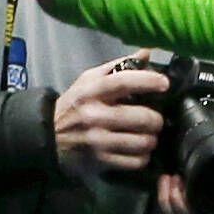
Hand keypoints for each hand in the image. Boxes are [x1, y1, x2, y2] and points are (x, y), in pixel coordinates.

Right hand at [48, 56, 165, 180]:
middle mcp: (94, 116)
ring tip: (148, 135)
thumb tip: (147, 52)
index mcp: (92, 91)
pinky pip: (136, 161)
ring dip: (152, 139)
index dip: (149, 81)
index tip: (164, 84)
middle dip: (156, 119)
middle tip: (155, 119)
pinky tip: (138, 150)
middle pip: (143, 117)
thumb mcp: (89, 80)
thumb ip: (118, 66)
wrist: (48, 136)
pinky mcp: (101, 161)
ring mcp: (98, 141)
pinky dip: (143, 156)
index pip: (125, 82)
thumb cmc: (75, 104)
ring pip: (143, 141)